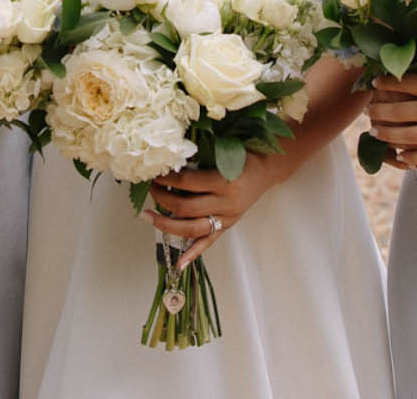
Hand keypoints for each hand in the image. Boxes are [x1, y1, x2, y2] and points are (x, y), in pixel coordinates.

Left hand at [144, 157, 282, 267]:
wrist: (267, 169)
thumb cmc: (243, 155)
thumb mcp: (223, 152)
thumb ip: (199, 160)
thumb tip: (168, 165)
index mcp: (224, 180)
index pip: (187, 182)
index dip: (167, 179)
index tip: (154, 173)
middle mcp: (225, 202)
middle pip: (185, 207)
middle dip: (162, 199)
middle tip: (151, 189)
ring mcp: (227, 217)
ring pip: (192, 228)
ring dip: (167, 225)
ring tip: (149, 217)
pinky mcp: (228, 226)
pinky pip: (208, 243)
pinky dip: (193, 254)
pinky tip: (179, 263)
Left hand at [367, 74, 416, 165]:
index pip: (409, 82)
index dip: (388, 83)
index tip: (375, 82)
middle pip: (403, 110)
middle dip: (381, 111)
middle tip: (369, 110)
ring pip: (411, 134)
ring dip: (390, 134)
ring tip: (376, 132)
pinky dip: (413, 157)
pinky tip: (402, 157)